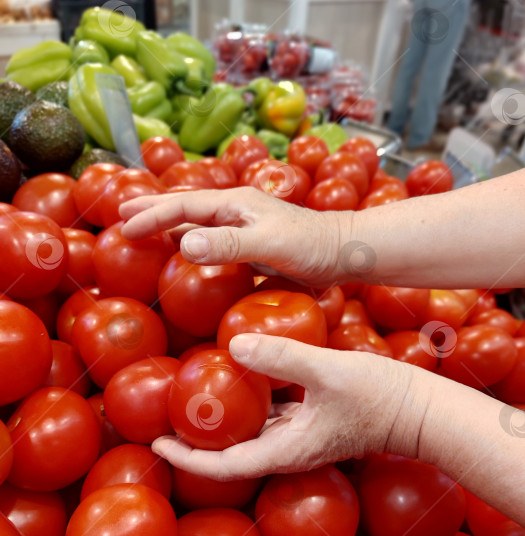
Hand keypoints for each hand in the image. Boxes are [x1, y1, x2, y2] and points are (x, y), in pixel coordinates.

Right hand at [119, 187, 345, 287]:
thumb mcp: (269, 244)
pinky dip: (193, 250)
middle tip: (121, 215)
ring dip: (170, 229)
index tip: (124, 223)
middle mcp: (236, 213)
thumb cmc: (311, 245)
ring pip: (198, 227)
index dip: (152, 213)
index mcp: (235, 204)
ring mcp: (244, 231)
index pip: (183, 205)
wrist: (343, 253)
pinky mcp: (253, 250)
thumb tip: (183, 244)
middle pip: (186, 209)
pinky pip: (214, 247)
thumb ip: (229, 244)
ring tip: (145, 234)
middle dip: (153, 211)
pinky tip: (187, 259)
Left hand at [151, 333, 422, 478]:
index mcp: (287, 450)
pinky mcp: (312, 419)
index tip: (158, 443)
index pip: (226, 467)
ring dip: (222, 420)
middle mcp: (289, 449)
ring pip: (251, 432)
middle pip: (231, 453)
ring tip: (195, 395)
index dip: (188, 460)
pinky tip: (241, 375)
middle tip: (166, 416)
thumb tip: (234, 345)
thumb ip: (282, 357)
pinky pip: (271, 414)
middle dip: (197, 439)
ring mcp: (301, 436)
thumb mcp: (329, 372)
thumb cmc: (382, 397)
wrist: (422, 410)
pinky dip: (250, 401)